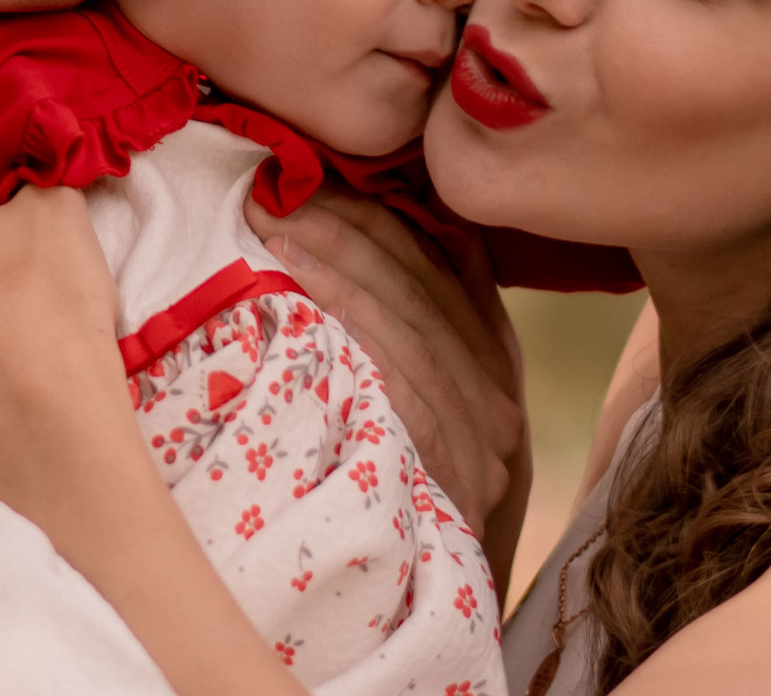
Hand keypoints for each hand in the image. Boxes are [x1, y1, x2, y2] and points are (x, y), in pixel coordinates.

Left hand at [245, 192, 527, 576]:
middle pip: (418, 278)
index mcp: (497, 359)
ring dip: (331, 260)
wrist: (449, 595)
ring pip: (402, 316)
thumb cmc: (428, 488)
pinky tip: (292, 291)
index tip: (320, 176)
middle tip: (277, 188)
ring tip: (273, 224)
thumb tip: (387, 235)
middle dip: (344, 221)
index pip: (445, 259)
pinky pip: (390, 372)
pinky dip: (342, 321)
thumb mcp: (452, 405)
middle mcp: (497, 388)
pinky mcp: (446, 463)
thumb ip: (434, 327)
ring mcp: (477, 430)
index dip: (381, 210)